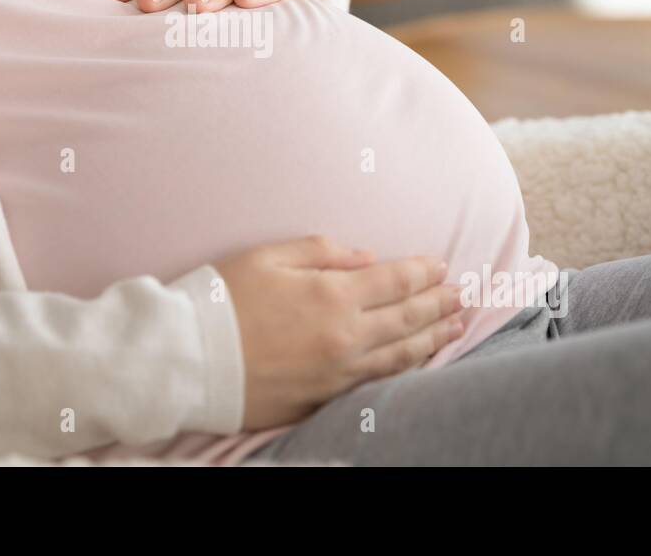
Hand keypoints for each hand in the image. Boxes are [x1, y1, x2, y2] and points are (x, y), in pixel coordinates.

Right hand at [213, 235, 465, 429]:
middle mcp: (344, 337)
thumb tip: (366, 258)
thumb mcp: (267, 256)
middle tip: (462, 294)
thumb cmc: (221, 300)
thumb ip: (322, 252)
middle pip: (408, 318)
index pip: (395, 281)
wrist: (188, 359)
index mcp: (332, 295)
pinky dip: (404, 369)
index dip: (423, 272)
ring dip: (433, 338)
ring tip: (455, 326)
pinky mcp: (323, 399)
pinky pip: (376, 383)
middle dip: (439, 303)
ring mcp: (337, 373)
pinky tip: (416, 361)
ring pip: (401, 356)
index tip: (441, 265)